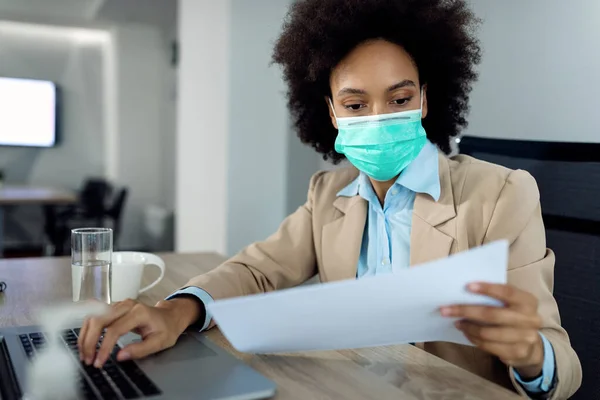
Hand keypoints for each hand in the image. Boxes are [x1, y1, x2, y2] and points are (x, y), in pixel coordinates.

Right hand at [77, 298, 200, 368]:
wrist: (170, 315)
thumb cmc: (167, 328)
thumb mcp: (160, 342)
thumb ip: (140, 349)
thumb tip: (120, 356)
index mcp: (139, 312)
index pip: (115, 329)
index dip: (104, 347)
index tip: (99, 362)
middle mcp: (127, 305)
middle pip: (99, 320)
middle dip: (90, 341)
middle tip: (88, 359)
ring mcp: (120, 304)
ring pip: (94, 316)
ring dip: (86, 336)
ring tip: (85, 354)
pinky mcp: (115, 307)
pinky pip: (96, 316)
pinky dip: (88, 330)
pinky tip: (86, 343)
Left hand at [440, 283, 543, 378]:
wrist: (531, 343)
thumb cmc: (513, 315)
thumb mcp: (511, 303)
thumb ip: (495, 297)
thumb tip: (465, 292)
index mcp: (528, 301)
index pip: (507, 292)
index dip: (487, 289)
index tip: (467, 286)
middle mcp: (530, 319)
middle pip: (492, 314)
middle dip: (466, 311)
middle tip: (446, 309)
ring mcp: (526, 338)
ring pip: (488, 333)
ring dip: (468, 328)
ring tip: (457, 323)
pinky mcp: (518, 353)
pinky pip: (489, 346)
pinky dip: (474, 339)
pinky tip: (467, 334)